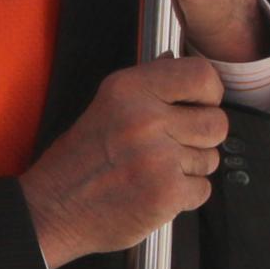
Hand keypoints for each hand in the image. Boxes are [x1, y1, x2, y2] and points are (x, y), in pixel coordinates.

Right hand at [21, 53, 228, 266]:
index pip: (201, 75)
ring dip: (190, 169)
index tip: (201, 105)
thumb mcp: (107, 107)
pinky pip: (203, 189)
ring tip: (154, 171)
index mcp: (129, 89)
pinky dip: (184, 196)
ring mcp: (158, 157)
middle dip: (202, 138)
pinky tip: (154, 191)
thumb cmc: (79, 161)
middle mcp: (145, 119)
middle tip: (172, 147)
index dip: (210, 93)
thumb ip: (147, 84)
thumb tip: (176, 59)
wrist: (53, 209)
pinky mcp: (167, 193)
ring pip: (210, 159)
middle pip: (216, 122)